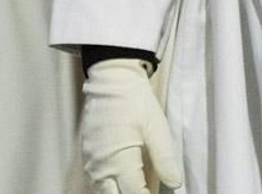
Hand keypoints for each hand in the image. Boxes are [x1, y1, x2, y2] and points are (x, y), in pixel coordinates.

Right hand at [80, 59, 183, 193]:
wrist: (112, 80)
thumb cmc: (135, 102)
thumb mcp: (157, 129)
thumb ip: (165, 160)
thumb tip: (175, 183)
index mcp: (119, 161)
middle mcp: (101, 166)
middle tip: (146, 189)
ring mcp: (90, 161)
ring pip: (102, 191)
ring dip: (118, 192)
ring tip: (135, 186)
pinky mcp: (86, 154)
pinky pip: (95, 180)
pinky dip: (108, 185)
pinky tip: (120, 179)